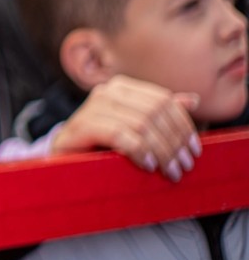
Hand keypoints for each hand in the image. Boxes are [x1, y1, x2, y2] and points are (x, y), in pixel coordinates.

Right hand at [51, 75, 200, 181]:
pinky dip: (138, 151)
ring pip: (140, 123)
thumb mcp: (134, 128)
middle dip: (174, 141)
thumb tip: (192, 100)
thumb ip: (160, 113)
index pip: (162, 99)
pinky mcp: (80, 127)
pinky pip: (119, 134)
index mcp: (121, 88)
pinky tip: (146, 165)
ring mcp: (91, 108)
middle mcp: (106, 92)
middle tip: (184, 165)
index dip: (183, 124)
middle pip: (154, 112)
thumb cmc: (102, 144)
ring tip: (169, 171)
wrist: (64, 158)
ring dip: (161, 151)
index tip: (194, 149)